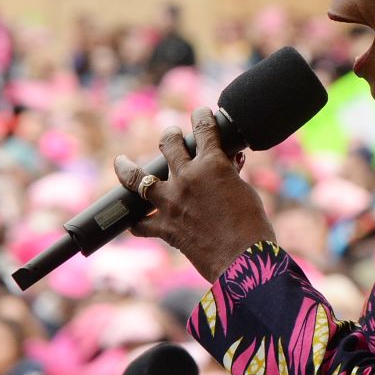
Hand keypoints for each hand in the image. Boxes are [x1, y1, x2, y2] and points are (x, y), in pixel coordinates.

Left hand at [113, 107, 274, 281]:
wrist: (244, 261)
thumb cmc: (253, 226)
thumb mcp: (244, 191)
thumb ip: (231, 174)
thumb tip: (229, 163)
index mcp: (212, 164)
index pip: (203, 129)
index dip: (201, 117)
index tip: (200, 114)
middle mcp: (186, 178)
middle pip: (168, 144)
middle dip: (170, 136)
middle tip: (171, 135)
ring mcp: (171, 202)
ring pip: (138, 178)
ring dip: (128, 168)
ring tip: (121, 162)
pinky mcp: (165, 228)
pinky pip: (140, 224)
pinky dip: (136, 221)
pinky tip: (132, 219)